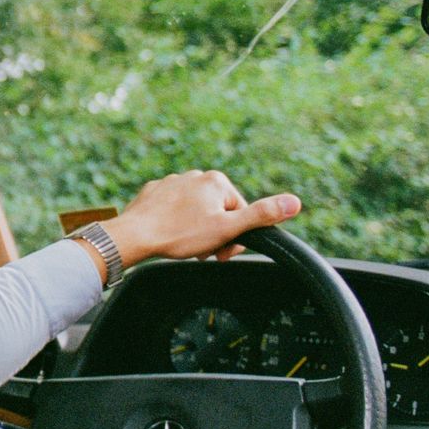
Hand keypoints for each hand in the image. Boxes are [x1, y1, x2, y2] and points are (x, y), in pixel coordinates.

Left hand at [99, 170, 300, 266]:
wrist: (134, 236)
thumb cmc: (181, 234)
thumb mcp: (228, 228)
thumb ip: (261, 215)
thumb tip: (295, 202)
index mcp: (217, 181)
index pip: (240, 213)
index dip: (235, 237)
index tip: (222, 252)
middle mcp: (195, 175)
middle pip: (218, 212)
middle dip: (215, 235)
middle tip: (203, 253)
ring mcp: (172, 182)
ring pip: (195, 212)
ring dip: (196, 232)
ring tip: (184, 246)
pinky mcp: (154, 193)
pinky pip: (173, 211)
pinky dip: (175, 224)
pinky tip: (168, 236)